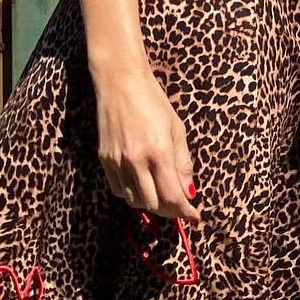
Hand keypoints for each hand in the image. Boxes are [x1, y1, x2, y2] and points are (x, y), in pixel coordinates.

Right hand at [91, 63, 202, 227]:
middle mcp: (136, 160)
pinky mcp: (104, 159)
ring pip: (135, 201)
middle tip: (180, 207)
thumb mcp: (177, 130)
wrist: (120, 82)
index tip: (194, 217)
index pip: (173, 197)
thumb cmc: (153, 102)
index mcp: (159, 152)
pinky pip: (119, 190)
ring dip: (151, 204)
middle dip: (170, 211)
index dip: (185, 212)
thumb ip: (183, 164)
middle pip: (154, 204)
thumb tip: (188, 192)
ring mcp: (117, 161)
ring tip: (163, 197)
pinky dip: (132, 195)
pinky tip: (142, 186)